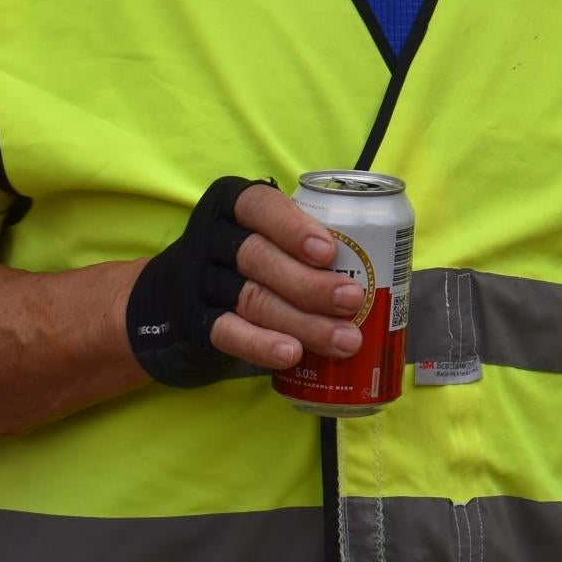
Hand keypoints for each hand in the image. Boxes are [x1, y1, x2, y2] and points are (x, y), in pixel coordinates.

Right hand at [123, 177, 367, 383]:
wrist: (174, 297)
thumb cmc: (249, 258)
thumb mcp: (266, 233)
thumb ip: (306, 240)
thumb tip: (386, 265)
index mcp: (234, 205)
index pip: (261, 206)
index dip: (294, 228)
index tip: (329, 251)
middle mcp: (213, 238)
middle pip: (261, 259)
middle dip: (311, 283)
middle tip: (354, 300)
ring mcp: (199, 281)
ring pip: (253, 299)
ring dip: (303, 322)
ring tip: (344, 340)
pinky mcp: (195, 320)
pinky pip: (228, 332)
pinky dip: (261, 344)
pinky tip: (292, 355)